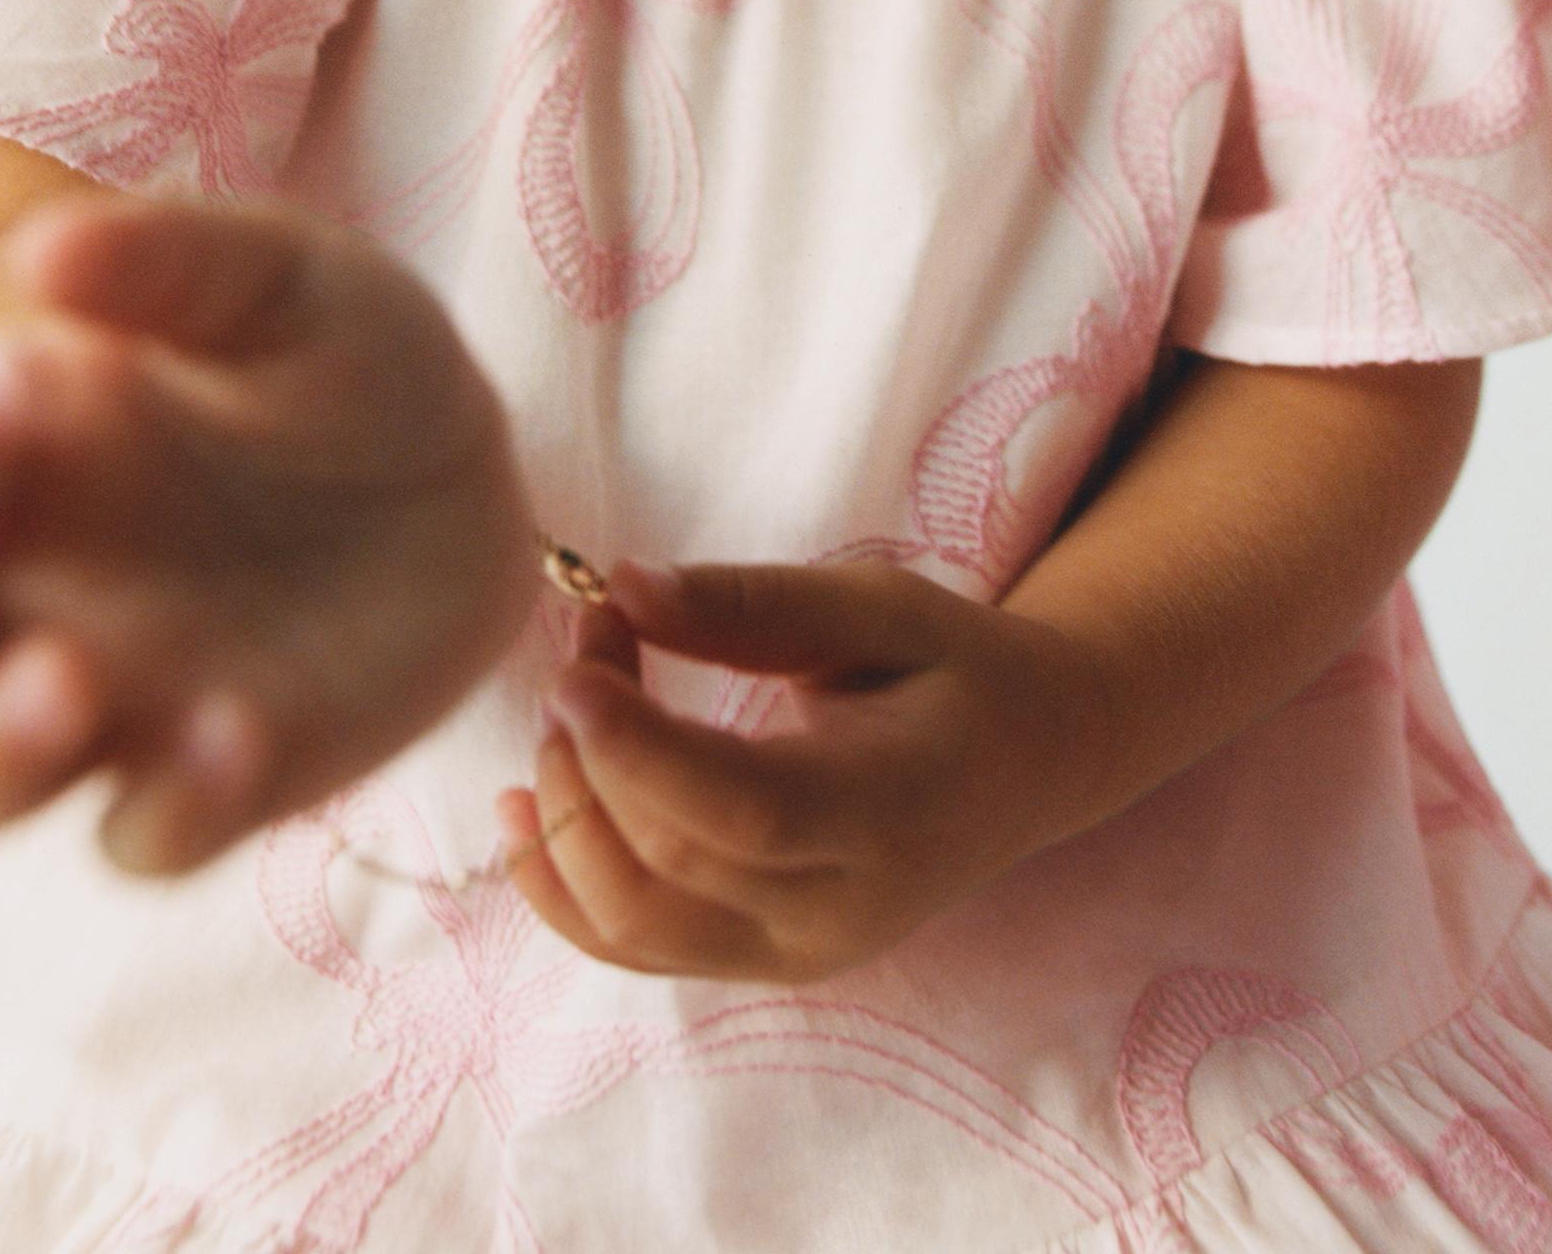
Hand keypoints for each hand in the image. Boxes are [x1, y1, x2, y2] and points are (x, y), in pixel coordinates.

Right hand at [0, 192, 543, 877]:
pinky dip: (171, 803)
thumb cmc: (336, 352)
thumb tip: (43, 250)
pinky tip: (239, 726)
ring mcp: (106, 702)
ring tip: (66, 677)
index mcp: (9, 459)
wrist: (473, 472)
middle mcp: (20, 594)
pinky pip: (143, 834)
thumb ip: (168, 256)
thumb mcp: (275, 275)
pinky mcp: (206, 784)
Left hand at [496, 557, 1086, 984]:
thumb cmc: (953, 669)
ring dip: (564, 821)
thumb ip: (755, 603)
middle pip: (672, 865)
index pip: (743, 812)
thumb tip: (624, 587)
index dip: (639, 751)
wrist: (1027, 765)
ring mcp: (796, 954)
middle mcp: (841, 909)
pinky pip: (637, 950)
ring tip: (561, 712)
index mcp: (890, 811)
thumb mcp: (880, 607)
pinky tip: (524, 810)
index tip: (573, 666)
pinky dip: (561, 889)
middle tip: (586, 633)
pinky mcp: (758, 964)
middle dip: (593, 751)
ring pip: (636, 927)